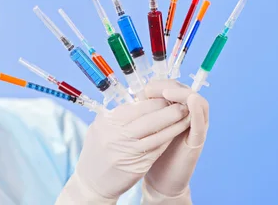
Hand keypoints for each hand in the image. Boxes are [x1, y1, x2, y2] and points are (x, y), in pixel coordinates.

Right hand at [56, 98, 190, 203]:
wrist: (92, 182)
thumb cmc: (96, 151)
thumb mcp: (100, 127)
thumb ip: (118, 115)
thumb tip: (139, 101)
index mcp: (107, 122)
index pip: (137, 107)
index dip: (154, 101)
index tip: (166, 95)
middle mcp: (117, 136)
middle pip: (149, 119)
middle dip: (168, 110)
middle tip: (182, 102)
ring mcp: (128, 152)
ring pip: (157, 134)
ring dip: (174, 124)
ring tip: (185, 115)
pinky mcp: (138, 165)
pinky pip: (157, 149)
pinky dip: (168, 138)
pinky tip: (177, 132)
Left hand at [143, 80, 209, 202]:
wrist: (160, 180)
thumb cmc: (151, 151)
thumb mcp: (145, 126)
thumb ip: (145, 111)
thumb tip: (136, 93)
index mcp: (174, 110)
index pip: (172, 86)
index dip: (159, 84)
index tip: (144, 89)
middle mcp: (187, 116)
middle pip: (185, 90)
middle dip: (169, 85)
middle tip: (152, 89)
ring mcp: (195, 128)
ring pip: (198, 102)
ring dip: (183, 94)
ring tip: (167, 93)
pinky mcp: (197, 141)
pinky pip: (201, 123)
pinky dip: (197, 111)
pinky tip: (191, 102)